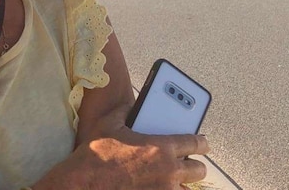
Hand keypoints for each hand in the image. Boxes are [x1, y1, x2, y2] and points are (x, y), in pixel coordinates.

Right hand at [34, 104, 209, 189]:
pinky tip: (157, 185)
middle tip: (187, 162)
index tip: (203, 143)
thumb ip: (125, 112)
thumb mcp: (109, 124)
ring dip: (181, 182)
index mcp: (162, 147)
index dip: (202, 142)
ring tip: (172, 178)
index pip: (196, 143)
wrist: (85, 182)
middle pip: (199, 170)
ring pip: (187, 189)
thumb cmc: (96, 154)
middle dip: (195, 165)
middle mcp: (169, 171)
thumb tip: (130, 106)